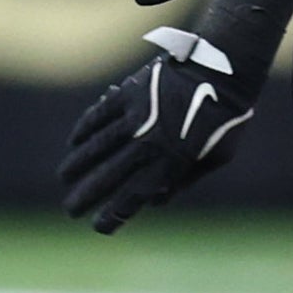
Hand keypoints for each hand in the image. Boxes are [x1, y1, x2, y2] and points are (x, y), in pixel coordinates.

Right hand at [59, 29, 257, 230]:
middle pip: (108, 176)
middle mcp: (149, 142)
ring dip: (77, 163)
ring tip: (64, 176)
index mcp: (173, 162)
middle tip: (70, 209)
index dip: (113, 214)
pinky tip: (74, 140)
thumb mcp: (218, 155)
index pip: (134, 196)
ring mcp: (136, 116)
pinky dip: (84, 129)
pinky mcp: (128, 93)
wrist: (225, 66)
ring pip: (97, 145)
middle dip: (85, 195)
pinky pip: (99, 115)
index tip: (98, 226)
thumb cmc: (228, 115)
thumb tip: (155, 200)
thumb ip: (186, 179)